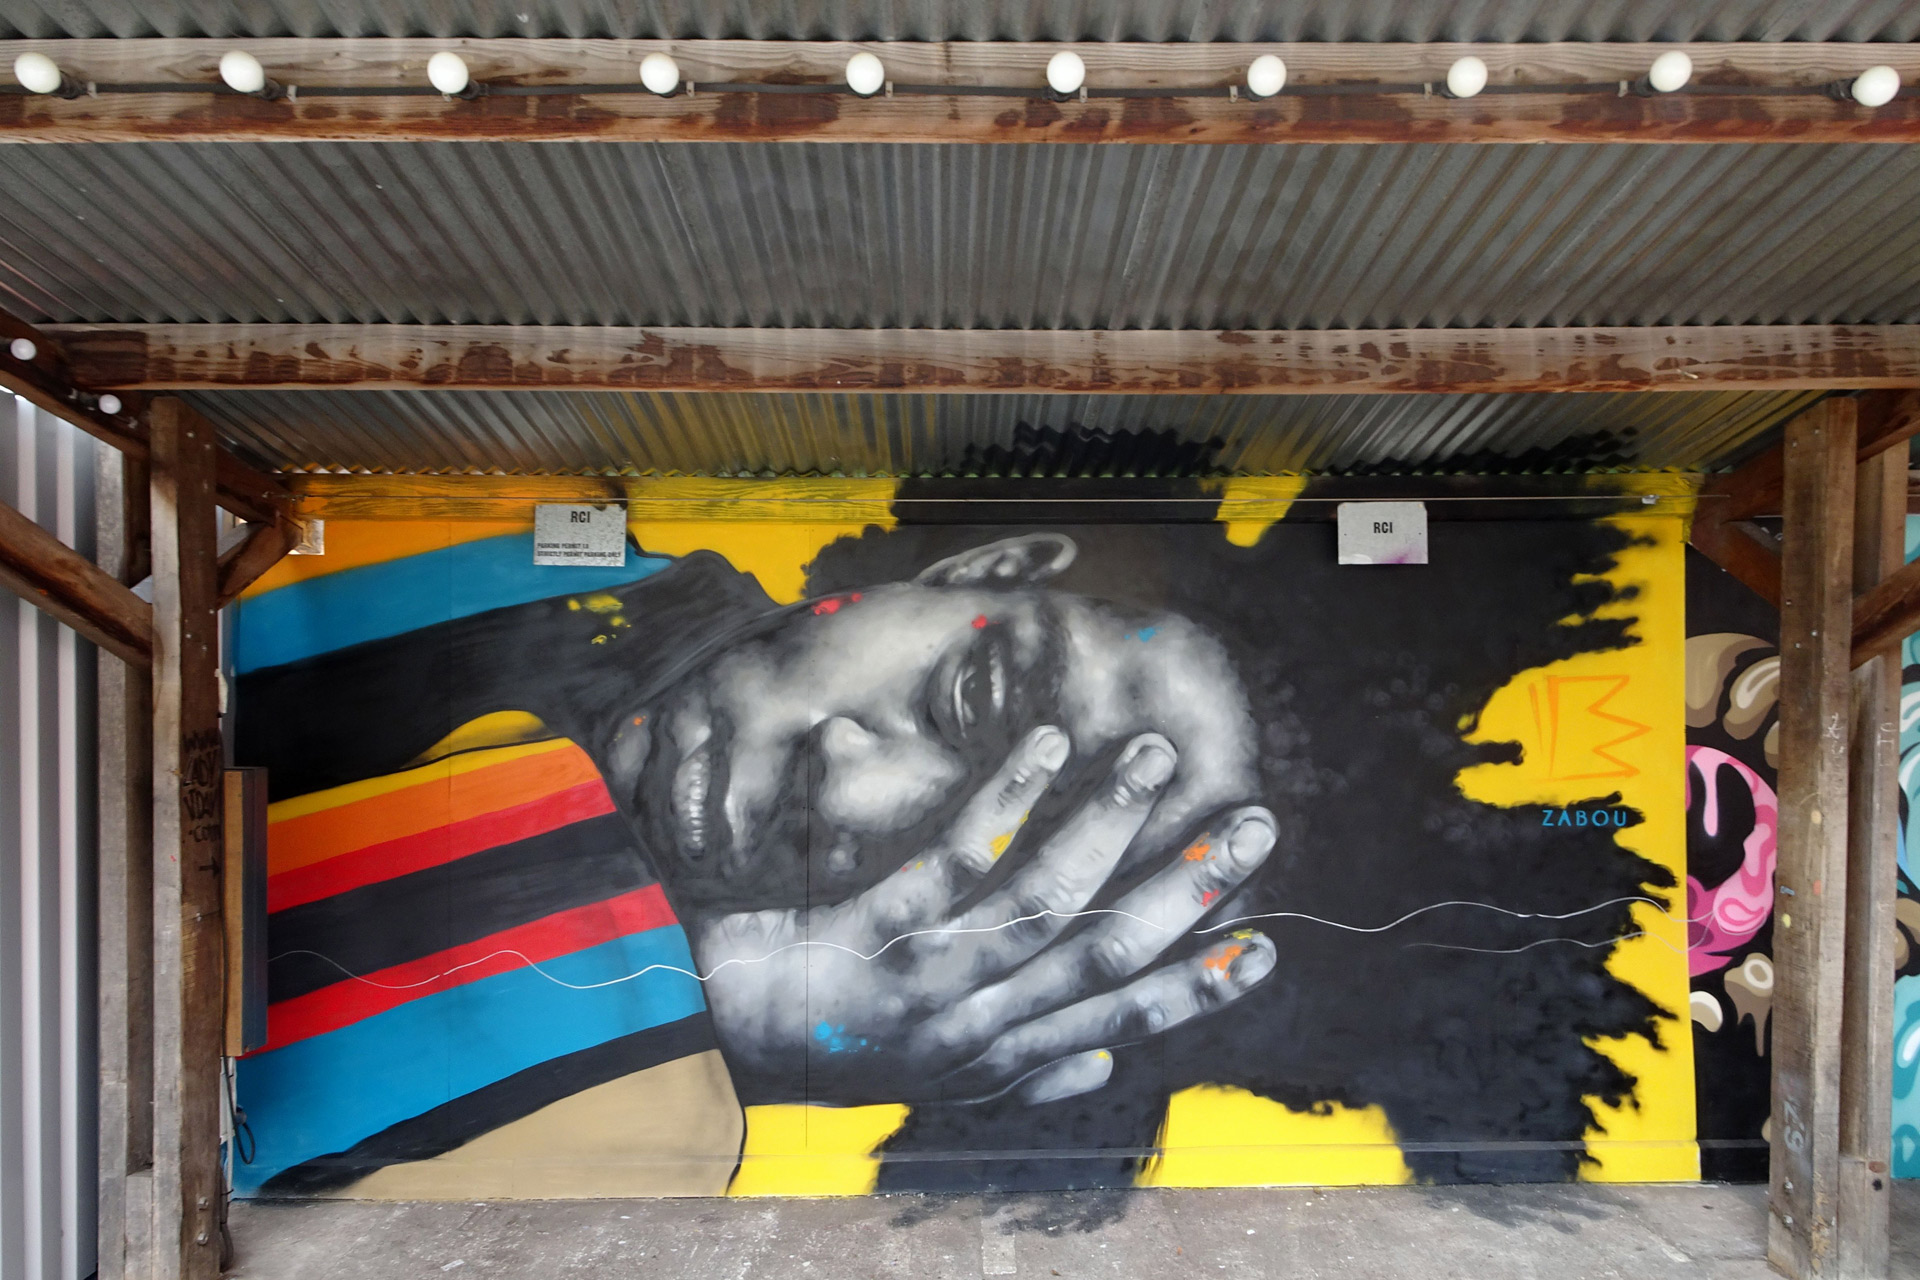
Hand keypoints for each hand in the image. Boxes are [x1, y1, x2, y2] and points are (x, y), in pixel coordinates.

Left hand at [691, 725, 1277, 1106]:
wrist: (703, 1045)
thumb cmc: (821, 1046)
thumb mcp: (931, 1083)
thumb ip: (1017, 1077)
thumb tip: (1102, 1062)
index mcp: (997, 1057)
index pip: (1121, 1017)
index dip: (1199, 986)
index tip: (1266, 946)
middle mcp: (977, 1023)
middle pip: (1104, 950)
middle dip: (1185, 888)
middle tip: (1251, 825)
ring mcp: (929, 977)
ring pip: (1045, 898)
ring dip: (1109, 822)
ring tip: (1155, 757)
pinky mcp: (876, 931)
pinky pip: (955, 856)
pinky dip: (1007, 795)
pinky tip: (1047, 742)